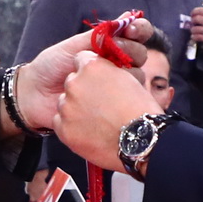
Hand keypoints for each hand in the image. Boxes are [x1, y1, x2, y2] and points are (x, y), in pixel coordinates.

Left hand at [17, 17, 152, 129]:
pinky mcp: (111, 107)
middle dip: (131, 51)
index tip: (130, 29)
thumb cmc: (51, 66)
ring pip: (137, 78)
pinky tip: (100, 98)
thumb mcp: (73, 46)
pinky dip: (118, 96)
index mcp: (109, 46)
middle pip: (141, 55)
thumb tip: (125, 18)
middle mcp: (116, 65)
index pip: (136, 33)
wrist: (34, 94)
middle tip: (115, 55)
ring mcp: (115, 86)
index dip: (139, 29)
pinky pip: (126, 102)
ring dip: (123, 75)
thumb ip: (99, 35)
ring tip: (101, 80)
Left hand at [55, 51, 160, 172]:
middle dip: (83, 90)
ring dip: (76, 109)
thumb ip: (110, 70)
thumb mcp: (129, 78)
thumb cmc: (141, 110)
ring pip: (65, 102)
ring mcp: (67, 106)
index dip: (92, 70)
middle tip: (101, 104)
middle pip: (72, 82)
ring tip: (97, 121)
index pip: (82, 59)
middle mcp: (75, 82)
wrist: (142, 142)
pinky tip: (89, 131)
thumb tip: (103, 72)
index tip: (99, 80)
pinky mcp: (63, 128)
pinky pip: (60, 122)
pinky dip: (71, 126)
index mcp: (93, 66)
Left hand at [189, 5, 202, 53]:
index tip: (192, 14)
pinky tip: (195, 36)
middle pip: (196, 19)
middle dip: (192, 21)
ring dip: (193, 30)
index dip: (194, 12)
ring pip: (195, 28)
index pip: (200, 10)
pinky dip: (194, 37)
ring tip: (194, 30)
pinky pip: (197, 37)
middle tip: (193, 22)